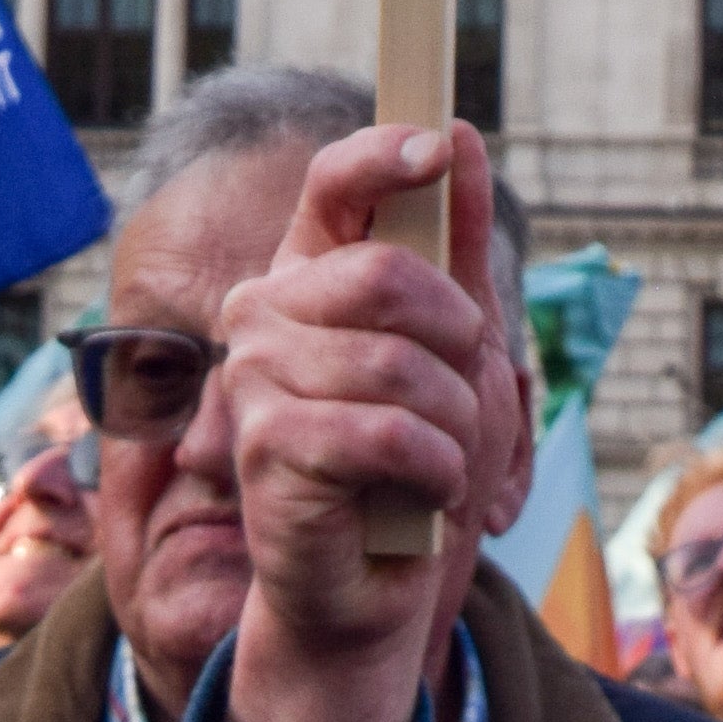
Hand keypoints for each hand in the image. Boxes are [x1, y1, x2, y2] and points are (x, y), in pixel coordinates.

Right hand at [195, 123, 518, 721]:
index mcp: (310, 273)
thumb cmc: (414, 461)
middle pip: (391, 274)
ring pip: (400, 364)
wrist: (373, 585)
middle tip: (458, 399)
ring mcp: (258, 378)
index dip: (386, 156)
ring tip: (441, 459)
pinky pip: (388, 434)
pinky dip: (435, 470)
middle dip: (459, 343)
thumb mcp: (458, 345)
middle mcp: (267, 311)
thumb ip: (454, 242)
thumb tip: (464, 135)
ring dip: (454, 423)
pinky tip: (424, 494)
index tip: (439, 148)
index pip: (333, 183)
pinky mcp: (268, 449)